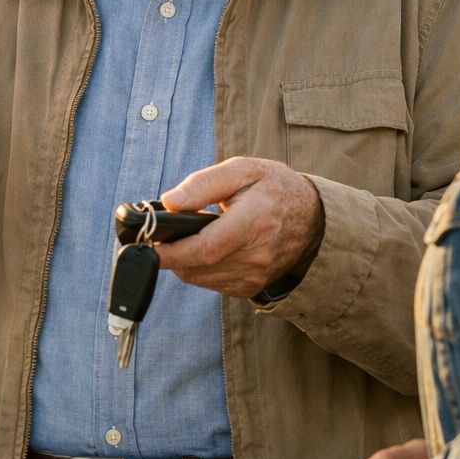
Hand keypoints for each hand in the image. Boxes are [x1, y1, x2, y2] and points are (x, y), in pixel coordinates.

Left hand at [155, 157, 323, 297]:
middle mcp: (255, 256)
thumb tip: (168, 202)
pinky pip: (211, 282)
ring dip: (185, 259)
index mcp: (254, 222)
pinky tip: (209, 246)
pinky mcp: (250, 288)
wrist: (313, 219)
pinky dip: (200, 267)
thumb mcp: (243, 170)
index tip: (146, 242)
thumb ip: (203, 184)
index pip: (204, 248)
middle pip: (195, 267)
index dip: (170, 250)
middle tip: (162, 232)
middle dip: (170, 252)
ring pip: (198, 277)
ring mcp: (254, 276)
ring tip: (191, 234)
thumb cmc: (275, 188)